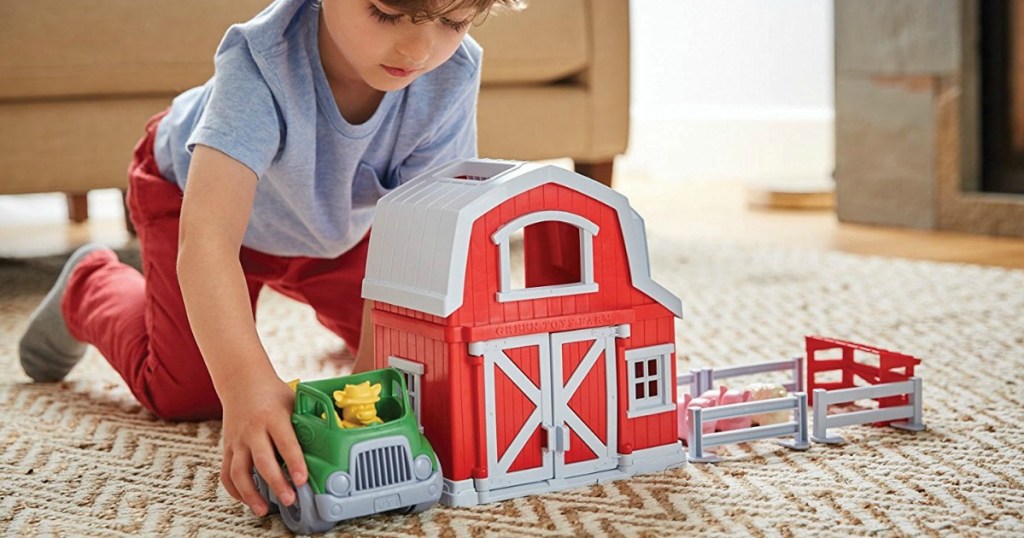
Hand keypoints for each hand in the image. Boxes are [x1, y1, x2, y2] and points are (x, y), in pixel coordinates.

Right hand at [219, 378, 307, 515]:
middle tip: (289, 499)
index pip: (286, 442)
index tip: (303, 480)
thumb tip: (331, 440)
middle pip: (263, 461)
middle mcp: (253, 429)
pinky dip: (234, 490)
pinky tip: (247, 499)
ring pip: (239, 472)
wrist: (242, 381)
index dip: (295, 463)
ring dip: (251, 494)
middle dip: (276, 483)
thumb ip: (307, 421)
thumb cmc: (273, 394)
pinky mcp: (227, 447)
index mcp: (273, 416)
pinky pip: (226, 473)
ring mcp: (238, 440)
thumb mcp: (294, 402)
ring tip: (263, 510)